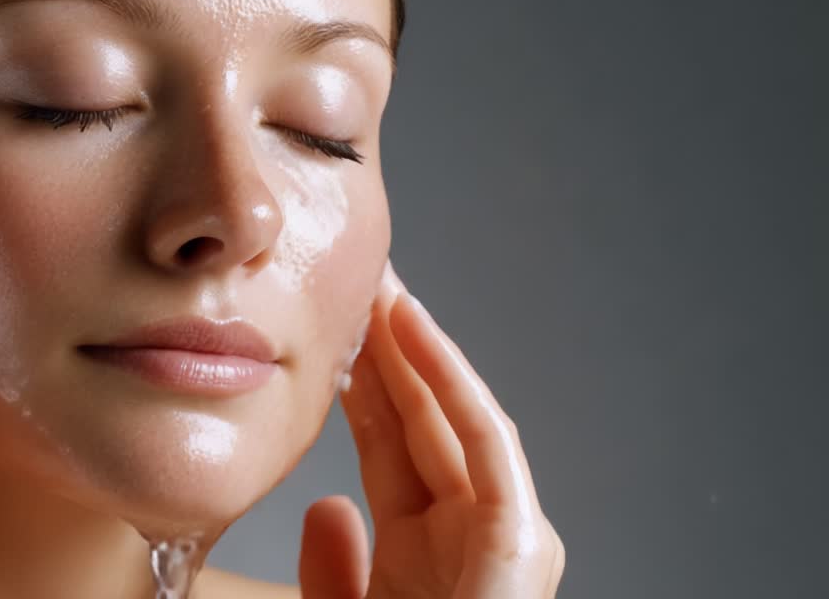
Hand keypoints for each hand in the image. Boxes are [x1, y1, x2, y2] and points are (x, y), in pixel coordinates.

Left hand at [298, 262, 563, 597]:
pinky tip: (411, 322)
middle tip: (358, 278)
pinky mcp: (520, 535)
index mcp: (428, 546)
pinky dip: (450, 375)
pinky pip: (483, 436)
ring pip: (452, 412)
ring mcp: (503, 528)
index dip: (361, 380)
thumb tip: (325, 505)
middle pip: (422, 415)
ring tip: (379, 281)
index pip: (390, 441)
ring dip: (415, 344)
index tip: (327, 327)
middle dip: (387, 345)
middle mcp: (470, 528)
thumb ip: (334, 569)